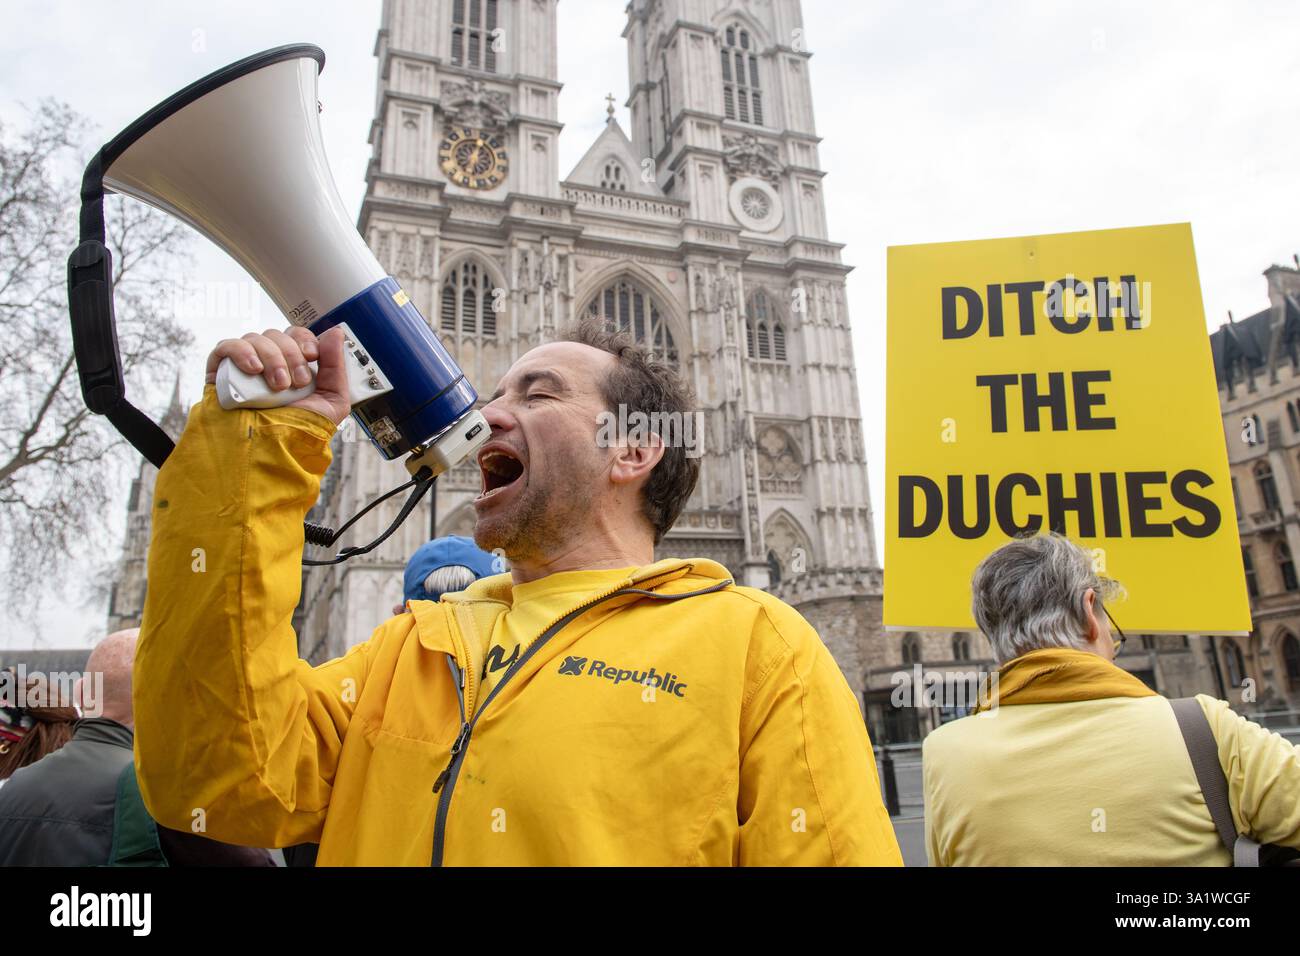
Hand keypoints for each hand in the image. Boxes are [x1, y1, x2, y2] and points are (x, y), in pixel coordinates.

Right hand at [205, 326, 350, 425]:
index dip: (304, 339)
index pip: (296, 335)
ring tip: (277, 386)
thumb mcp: (331, 401)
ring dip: (272, 358)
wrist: (272, 452)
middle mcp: (269, 364)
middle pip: (277, 335)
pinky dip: (242, 352)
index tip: (312, 355)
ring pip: (255, 338)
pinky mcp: (221, 373)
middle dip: (291, 355)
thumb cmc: (299, 432)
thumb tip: (335, 332)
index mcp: (293, 366)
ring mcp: (244, 368)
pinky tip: (254, 369)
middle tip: (296, 382)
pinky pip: (226, 347)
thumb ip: (335, 365)